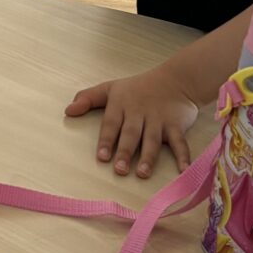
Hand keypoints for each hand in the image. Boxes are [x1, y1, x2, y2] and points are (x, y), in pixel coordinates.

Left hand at [65, 72, 202, 179]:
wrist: (176, 79)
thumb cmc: (138, 88)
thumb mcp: (111, 88)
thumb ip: (88, 98)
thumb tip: (68, 111)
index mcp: (121, 105)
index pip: (111, 124)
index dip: (106, 140)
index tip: (101, 157)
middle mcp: (139, 113)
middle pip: (131, 134)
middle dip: (124, 151)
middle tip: (119, 170)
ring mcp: (158, 119)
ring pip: (152, 139)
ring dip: (148, 157)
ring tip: (142, 173)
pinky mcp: (176, 125)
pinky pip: (180, 142)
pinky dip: (183, 156)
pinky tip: (183, 170)